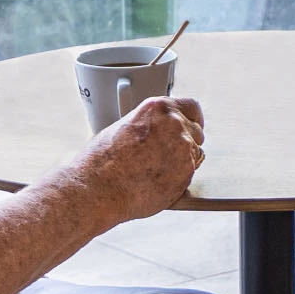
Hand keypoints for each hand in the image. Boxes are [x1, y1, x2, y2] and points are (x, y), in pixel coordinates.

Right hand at [74, 96, 205, 220]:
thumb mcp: (124, 126)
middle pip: (196, 132)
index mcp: (158, 107)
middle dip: (186, 143)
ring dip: (183, 162)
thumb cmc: (102, 161)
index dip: (193, 119)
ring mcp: (183, 146)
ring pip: (196, 154)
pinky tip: (158, 182)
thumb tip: (157, 133)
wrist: (98, 187)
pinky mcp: (186, 170)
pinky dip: (180, 179)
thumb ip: (149, 125)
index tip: (192, 127)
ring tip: (156, 172)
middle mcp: (174, 123)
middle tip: (168, 157)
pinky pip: (191, 174)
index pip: (191, 107)